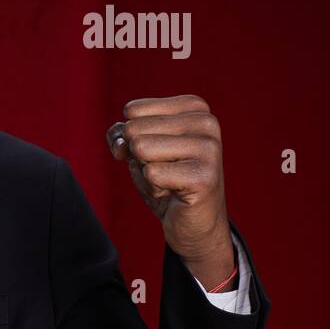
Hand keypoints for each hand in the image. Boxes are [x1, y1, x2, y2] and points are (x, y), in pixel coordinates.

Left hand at [107, 95, 235, 290]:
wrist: (192, 222)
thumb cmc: (165, 179)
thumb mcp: (136, 148)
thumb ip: (120, 134)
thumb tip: (121, 144)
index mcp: (194, 107)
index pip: (132, 110)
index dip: (128, 136)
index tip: (151, 151)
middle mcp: (207, 122)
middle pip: (135, 129)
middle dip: (137, 156)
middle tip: (162, 170)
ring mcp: (209, 149)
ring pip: (141, 149)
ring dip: (146, 172)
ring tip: (168, 180)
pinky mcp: (204, 176)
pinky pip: (151, 173)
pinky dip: (154, 188)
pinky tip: (174, 193)